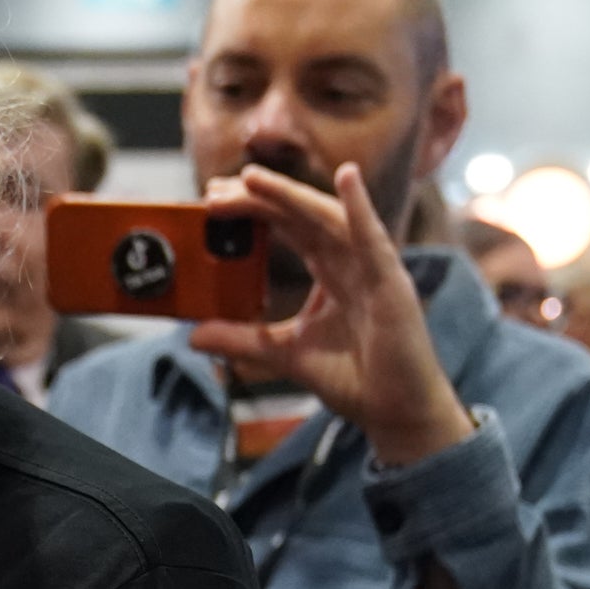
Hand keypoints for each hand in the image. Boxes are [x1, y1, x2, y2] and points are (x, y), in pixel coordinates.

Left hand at [189, 163, 475, 469]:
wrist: (396, 411)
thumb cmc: (356, 378)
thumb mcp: (284, 354)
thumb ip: (242, 340)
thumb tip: (193, 336)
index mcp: (330, 270)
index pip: (287, 226)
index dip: (253, 208)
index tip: (212, 197)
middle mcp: (351, 260)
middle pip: (301, 215)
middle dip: (259, 197)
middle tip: (214, 186)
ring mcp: (373, 268)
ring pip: (329, 219)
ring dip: (292, 195)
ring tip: (252, 178)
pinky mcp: (391, 284)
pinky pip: (374, 240)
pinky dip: (361, 209)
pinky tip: (347, 177)